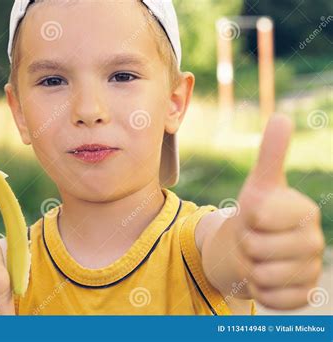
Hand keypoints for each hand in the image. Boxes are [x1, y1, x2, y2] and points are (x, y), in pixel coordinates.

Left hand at [229, 114, 324, 309]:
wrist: (252, 247)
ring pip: (263, 275)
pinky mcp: (303, 296)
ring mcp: (311, 271)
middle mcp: (314, 242)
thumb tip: (282, 117)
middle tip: (253, 239)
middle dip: (245, 243)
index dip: (246, 216)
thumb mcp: (259, 184)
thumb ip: (271, 154)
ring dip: (250, 267)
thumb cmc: (255, 214)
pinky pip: (271, 298)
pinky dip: (258, 289)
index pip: (259, 215)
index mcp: (305, 212)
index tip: (255, 215)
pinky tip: (264, 277)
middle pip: (256, 247)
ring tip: (257, 257)